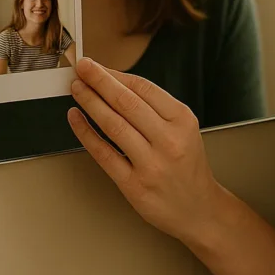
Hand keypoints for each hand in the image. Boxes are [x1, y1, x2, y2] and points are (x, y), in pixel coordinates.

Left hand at [67, 57, 223, 245]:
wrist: (198, 208)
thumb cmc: (187, 165)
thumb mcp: (184, 128)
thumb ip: (155, 108)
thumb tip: (116, 83)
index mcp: (182, 120)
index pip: (143, 88)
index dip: (115, 74)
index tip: (98, 66)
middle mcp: (168, 140)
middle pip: (126, 102)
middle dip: (99, 81)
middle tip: (82, 68)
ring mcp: (151, 164)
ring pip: (113, 125)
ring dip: (90, 102)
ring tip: (77, 89)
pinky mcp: (134, 185)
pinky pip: (104, 154)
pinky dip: (86, 133)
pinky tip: (76, 118)